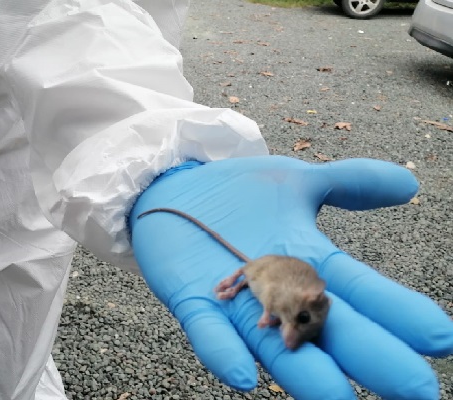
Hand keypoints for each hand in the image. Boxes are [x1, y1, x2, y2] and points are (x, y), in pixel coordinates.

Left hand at [130, 156, 452, 399]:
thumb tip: (409, 184)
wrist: (172, 188)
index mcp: (309, 264)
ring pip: (272, 344)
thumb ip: (349, 183)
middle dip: (370, 356)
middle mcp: (279, 293)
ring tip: (336, 398)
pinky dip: (223, 351)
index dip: (397, 312)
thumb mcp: (298, 182)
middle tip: (414, 390)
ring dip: (303, 372)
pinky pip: (208, 331)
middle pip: (328, 329)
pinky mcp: (191, 298)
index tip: (439, 339)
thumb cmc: (236, 192)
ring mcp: (234, 301)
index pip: (362, 291)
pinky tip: (241, 375)